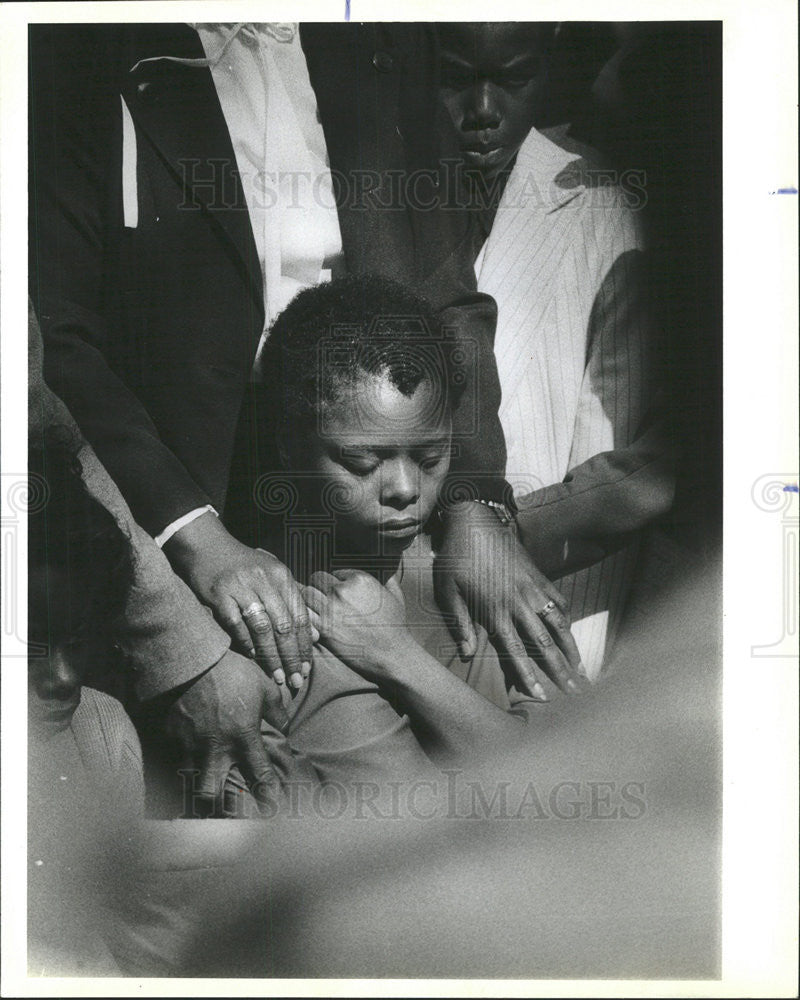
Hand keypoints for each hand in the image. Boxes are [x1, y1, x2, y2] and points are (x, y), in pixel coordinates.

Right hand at [158, 649, 287, 815]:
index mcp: (244, 738)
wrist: (192, 658)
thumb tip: (284, 725)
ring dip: (195, 787)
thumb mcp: (264, 686)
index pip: (260, 777)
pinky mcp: (170, 736)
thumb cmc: (233, 671)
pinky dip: (180, 763)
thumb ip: (277, 710)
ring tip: (200, 789)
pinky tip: (184, 760)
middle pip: (210, 795)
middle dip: (216, 807)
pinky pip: (174, 758)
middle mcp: (216, 749)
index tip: (272, 809)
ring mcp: (190, 745)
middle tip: (221, 807)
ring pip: (187, 782)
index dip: (268, 797)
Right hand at [163, 512, 313, 688]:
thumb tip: (314, 636)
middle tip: (295, 680)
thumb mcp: (273, 576)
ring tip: (276, 676)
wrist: (207, 545)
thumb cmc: (244, 565)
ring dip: (271, 656)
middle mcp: (264, 580)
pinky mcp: (219, 594)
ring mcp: (241, 587)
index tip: (307, 668)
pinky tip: (253, 658)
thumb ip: (292, 602)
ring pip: (262, 628)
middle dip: (291, 657)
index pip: (300, 616)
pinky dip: (245, 643)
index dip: (304, 645)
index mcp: (281, 576)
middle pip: (284, 626)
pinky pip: (236, 624)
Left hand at [303, 569, 415, 685]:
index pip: (335, 572)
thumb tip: (387, 573)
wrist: (393, 654)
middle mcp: (343, 591)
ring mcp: (331, 609)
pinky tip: (312, 621)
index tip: (339, 592)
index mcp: (359, 579)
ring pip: (305, 593)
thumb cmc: (396, 626)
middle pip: (316, 578)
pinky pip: (304, 614)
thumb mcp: (397, 596)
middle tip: (323, 598)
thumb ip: (389, 580)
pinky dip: (305, 616)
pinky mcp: (324, 629)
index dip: (336, 582)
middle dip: (319, 587)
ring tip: (315, 608)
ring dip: (309, 600)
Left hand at [433, 502, 584, 698]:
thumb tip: (467, 655)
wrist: (474, 520)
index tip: (543, 696)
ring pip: (558, 624)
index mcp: (495, 610)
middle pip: (544, 644)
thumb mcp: (447, 591)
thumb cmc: (455, 557)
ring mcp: (532, 588)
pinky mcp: (539, 575)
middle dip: (560, 670)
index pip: (516, 651)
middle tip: (576, 691)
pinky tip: (569, 633)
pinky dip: (566, 619)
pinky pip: (558, 601)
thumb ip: (459, 624)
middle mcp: (518, 602)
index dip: (530, 676)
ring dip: (571, 648)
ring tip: (581, 669)